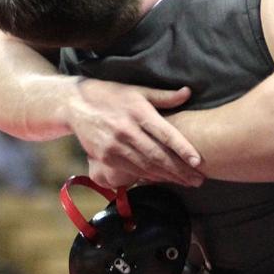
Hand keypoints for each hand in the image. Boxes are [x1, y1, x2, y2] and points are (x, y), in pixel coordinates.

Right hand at [68, 78, 202, 188]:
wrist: (75, 104)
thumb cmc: (110, 95)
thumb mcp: (137, 91)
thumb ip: (163, 96)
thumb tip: (188, 92)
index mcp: (138, 112)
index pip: (165, 133)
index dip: (182, 148)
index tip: (197, 161)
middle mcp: (127, 130)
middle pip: (158, 155)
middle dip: (180, 170)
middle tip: (198, 180)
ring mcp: (115, 146)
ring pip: (146, 167)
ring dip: (167, 177)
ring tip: (186, 183)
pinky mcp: (105, 157)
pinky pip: (131, 171)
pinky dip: (148, 178)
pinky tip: (162, 181)